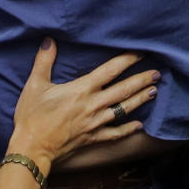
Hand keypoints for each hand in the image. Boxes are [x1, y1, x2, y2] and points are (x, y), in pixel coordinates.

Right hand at [9, 40, 159, 173]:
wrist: (31, 148)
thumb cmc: (32, 116)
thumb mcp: (35, 85)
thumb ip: (44, 61)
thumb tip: (49, 40)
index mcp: (81, 89)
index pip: (110, 70)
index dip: (127, 60)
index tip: (140, 52)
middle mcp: (93, 105)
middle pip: (123, 90)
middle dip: (141, 80)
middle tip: (157, 73)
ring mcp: (95, 123)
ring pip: (123, 110)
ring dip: (139, 100)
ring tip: (154, 91)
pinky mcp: (93, 138)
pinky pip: (115, 134)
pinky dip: (128, 129)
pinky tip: (140, 125)